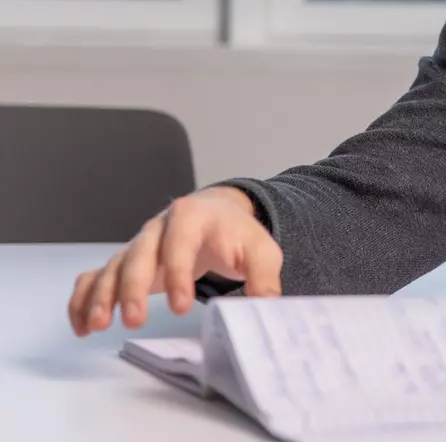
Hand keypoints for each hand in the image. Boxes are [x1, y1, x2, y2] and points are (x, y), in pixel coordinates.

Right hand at [68, 186, 281, 335]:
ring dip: (101, 296)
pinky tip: (83, 325)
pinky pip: (94, 277)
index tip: (181, 306)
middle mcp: (157, 228)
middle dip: (132, 289)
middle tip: (134, 321)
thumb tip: (266, 306)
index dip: (178, 275)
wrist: (216, 215)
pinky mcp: (125, 262)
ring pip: (112, 268)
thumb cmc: (236, 235)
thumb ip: (264, 276)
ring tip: (98, 326)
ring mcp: (137, 245)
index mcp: (192, 217)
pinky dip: (83, 299)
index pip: (180, 245)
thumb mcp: (260, 250)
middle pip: (138, 255)